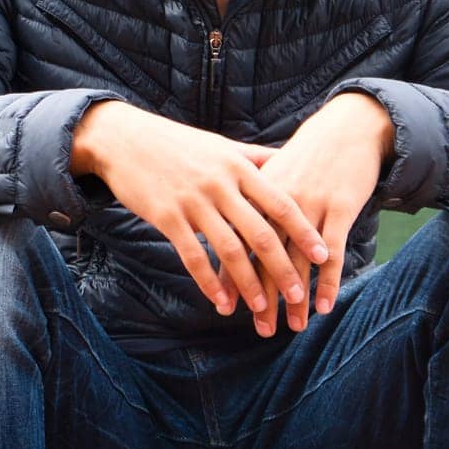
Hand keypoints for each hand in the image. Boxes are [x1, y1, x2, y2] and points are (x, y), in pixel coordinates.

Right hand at [70, 101, 328, 317]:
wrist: (124, 139)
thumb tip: (287, 159)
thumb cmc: (177, 144)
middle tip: (298, 296)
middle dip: (282, 268)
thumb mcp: (220, 145)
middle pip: (260, 232)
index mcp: (237, 166)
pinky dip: (209, 282)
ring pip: (229, 250)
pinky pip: (193, 256)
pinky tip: (222, 302)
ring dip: (248, 283)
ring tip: (262, 309)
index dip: (303, 231)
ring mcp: (193, 201)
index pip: (280, 202)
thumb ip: (254, 157)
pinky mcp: (167, 216)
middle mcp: (219, 184)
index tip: (323, 255)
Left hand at [245, 92, 393, 336]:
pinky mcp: (339, 207)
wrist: (345, 128)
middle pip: (264, 255)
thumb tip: (225, 229)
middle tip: (260, 328)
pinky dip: (327, 281)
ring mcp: (309, 204)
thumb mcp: (272, 172)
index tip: (227, 306)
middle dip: (263, 295)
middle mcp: (277, 200)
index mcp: (255, 191)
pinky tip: (323, 306)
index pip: (237, 240)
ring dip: (295, 296)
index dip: (232, 274)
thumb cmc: (306, 156)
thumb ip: (249, 200)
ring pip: (297, 259)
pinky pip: (331, 251)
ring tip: (292, 327)